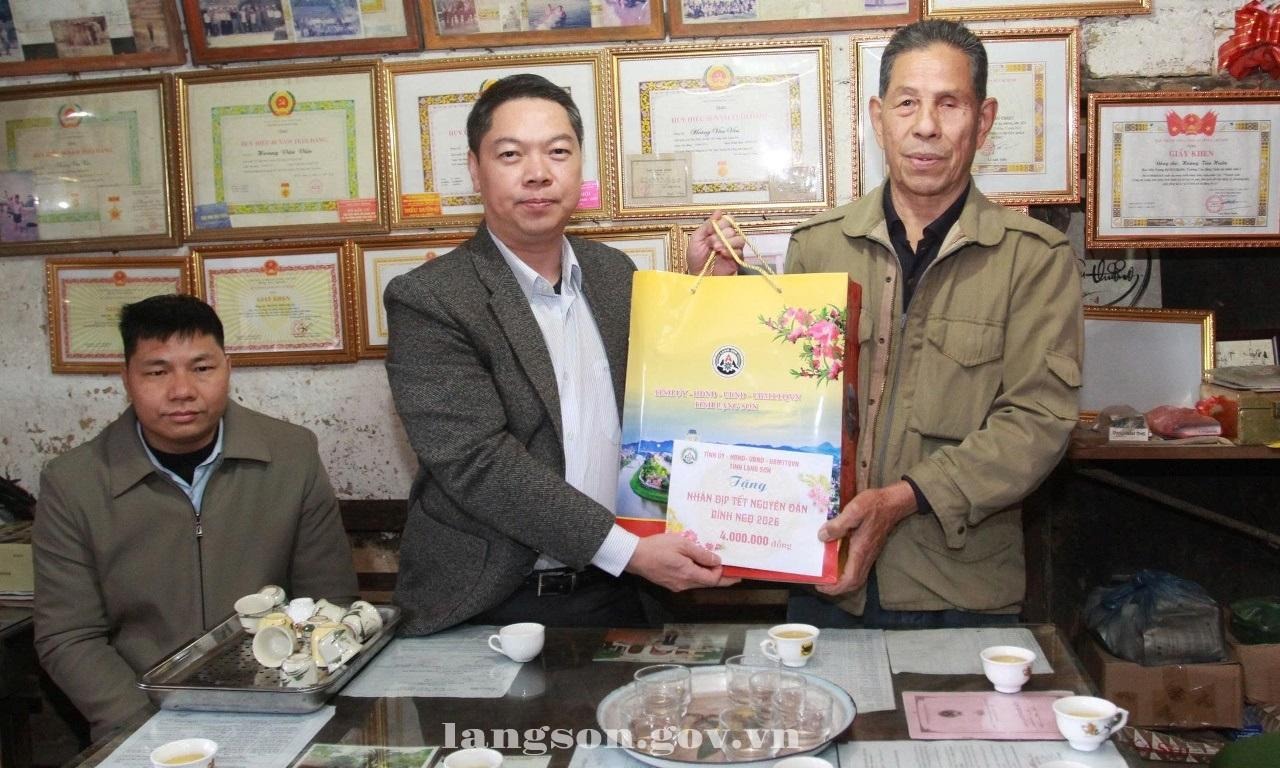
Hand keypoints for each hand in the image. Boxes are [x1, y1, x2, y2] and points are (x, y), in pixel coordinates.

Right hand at [625, 533, 739, 591]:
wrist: (635, 556)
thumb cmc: (658, 547)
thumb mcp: (682, 544)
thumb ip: (700, 554)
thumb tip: (717, 562)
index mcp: (689, 574)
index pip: (713, 580)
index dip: (723, 573)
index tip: (727, 563)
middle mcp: (684, 584)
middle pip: (707, 584)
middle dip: (721, 578)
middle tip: (735, 575)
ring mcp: (676, 586)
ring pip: (698, 583)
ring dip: (708, 576)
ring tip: (716, 567)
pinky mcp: (670, 584)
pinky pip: (689, 581)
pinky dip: (697, 575)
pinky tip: (697, 566)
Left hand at [685, 211, 744, 275]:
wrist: (698, 275)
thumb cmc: (696, 259)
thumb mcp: (696, 239)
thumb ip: (707, 225)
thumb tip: (718, 211)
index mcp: (717, 231)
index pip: (727, 220)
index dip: (720, 224)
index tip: (710, 232)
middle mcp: (727, 238)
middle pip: (732, 229)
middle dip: (721, 235)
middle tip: (711, 244)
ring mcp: (733, 249)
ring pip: (739, 239)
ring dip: (728, 242)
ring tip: (717, 249)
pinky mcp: (737, 259)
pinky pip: (740, 251)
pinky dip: (731, 251)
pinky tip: (723, 254)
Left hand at [816, 481, 916, 594]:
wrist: (893, 503)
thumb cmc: (874, 505)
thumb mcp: (854, 511)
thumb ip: (838, 525)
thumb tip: (822, 537)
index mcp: (861, 550)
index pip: (850, 579)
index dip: (835, 587)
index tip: (820, 586)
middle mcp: (866, 556)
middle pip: (853, 583)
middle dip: (836, 588)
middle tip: (820, 583)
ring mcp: (869, 554)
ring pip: (856, 577)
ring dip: (842, 581)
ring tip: (825, 575)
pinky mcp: (869, 549)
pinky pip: (857, 567)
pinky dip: (846, 571)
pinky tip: (835, 561)